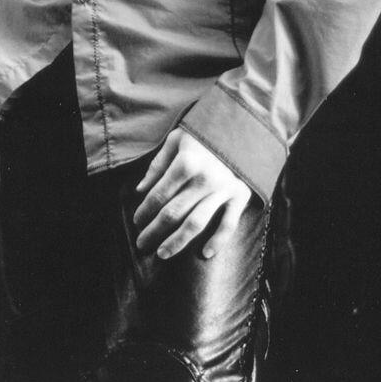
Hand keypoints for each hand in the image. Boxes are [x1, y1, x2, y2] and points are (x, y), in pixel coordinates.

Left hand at [133, 128, 251, 260]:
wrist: (243, 127)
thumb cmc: (204, 133)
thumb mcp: (177, 139)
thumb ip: (158, 165)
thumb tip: (140, 190)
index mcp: (186, 162)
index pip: (158, 195)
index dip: (144, 211)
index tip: (137, 221)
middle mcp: (204, 179)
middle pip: (173, 213)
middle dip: (154, 231)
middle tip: (142, 244)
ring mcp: (223, 190)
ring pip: (195, 224)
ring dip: (177, 242)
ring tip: (162, 253)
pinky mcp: (240, 196)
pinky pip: (228, 224)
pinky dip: (218, 241)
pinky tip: (205, 254)